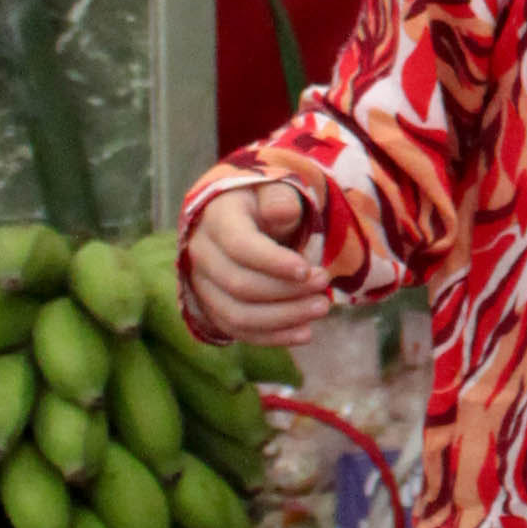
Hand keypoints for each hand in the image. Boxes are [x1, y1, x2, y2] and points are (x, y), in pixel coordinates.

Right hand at [183, 178, 331, 344]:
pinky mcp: (213, 308)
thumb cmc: (262, 203)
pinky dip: (272, 337)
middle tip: (324, 283)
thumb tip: (283, 213)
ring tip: (321, 307)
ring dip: (283, 318)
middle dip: (286, 290)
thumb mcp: (273, 190)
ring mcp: (203, 286)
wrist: (239, 218)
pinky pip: (238, 331)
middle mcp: (201, 255)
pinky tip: (305, 333)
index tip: (307, 269)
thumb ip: (280, 199)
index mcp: (216, 220)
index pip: (239, 246)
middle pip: (239, 285)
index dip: (274, 262)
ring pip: (237, 314)